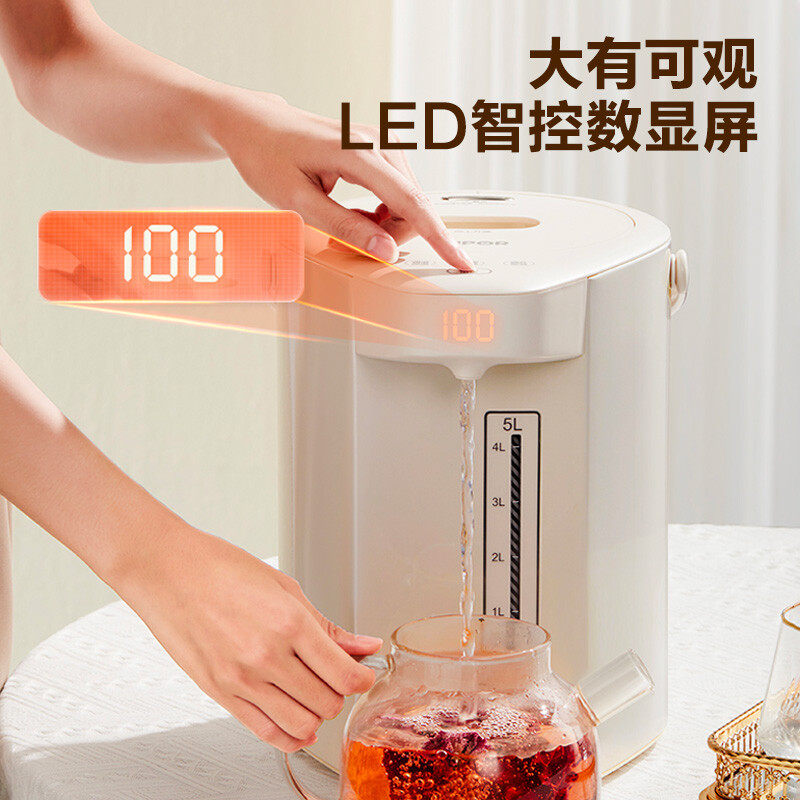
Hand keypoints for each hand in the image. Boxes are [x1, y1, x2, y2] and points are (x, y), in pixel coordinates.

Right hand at [116, 524, 380, 751]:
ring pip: (301, 725)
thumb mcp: (285, 588)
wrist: (167, 571)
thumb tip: (363, 647)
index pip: (344, 675)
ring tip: (312, 693)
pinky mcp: (220, 694)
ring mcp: (241, 679)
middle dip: (340, 694)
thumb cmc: (220, 569)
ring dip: (316, 715)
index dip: (362, 680)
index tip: (362, 674)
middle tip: (335, 677)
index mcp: (289, 623)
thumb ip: (327, 626)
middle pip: (327, 703)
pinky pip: (265, 733)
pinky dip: (288, 733)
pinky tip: (293, 716)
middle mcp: (266, 656)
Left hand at [208, 89, 473, 270]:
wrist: (252, 123)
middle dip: (393, 235)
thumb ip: (344, 227)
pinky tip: (356, 214)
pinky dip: (382, 212)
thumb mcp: (298, 201)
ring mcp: (378, 144)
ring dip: (385, 224)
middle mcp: (376, 143)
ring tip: (346, 227)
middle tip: (352, 245)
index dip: (437, 237)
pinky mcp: (375, 150)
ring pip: (405, 200)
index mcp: (358, 154)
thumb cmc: (266, 156)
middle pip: (411, 205)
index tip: (460, 260)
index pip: (410, 203)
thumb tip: (385, 251)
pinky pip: (395, 191)